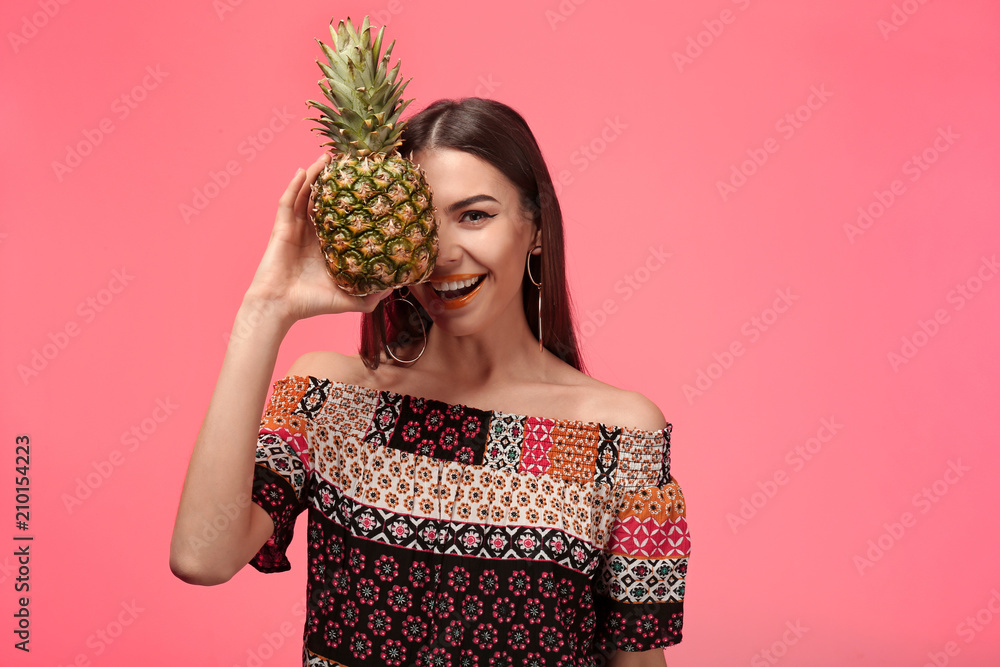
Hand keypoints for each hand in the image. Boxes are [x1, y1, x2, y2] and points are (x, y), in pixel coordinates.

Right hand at [244, 155, 389, 324]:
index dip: (352, 199)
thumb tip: (395, 285)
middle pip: (324, 199)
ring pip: (305, 194)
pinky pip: (288, 202)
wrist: (280, 308)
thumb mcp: (350, 300)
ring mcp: (296, 228)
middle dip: (334, 180)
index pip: (342, 215)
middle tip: (349, 161)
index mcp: (328, 245)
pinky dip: (295, 185)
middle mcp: (313, 233)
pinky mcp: (282, 228)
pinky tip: (304, 171)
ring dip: (315, 175)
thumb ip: (371, 295)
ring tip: (327, 157)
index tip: (368, 184)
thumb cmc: (311, 304)